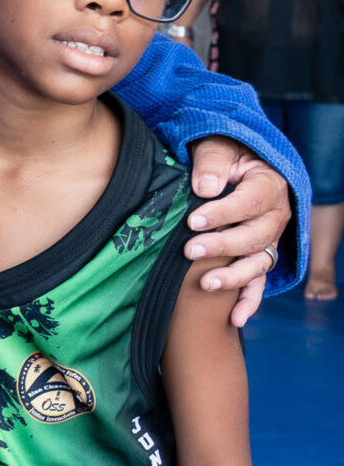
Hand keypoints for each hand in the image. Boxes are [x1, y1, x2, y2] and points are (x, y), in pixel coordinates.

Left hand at [186, 139, 292, 327]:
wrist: (231, 167)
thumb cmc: (222, 156)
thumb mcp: (218, 147)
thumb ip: (212, 163)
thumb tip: (205, 188)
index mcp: (269, 185)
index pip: (250, 202)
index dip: (222, 213)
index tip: (193, 221)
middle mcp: (275, 216)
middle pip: (255, 237)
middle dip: (223, 246)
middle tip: (190, 250)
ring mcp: (268, 240)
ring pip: (258, 263)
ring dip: (234, 277)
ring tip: (206, 284)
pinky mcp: (258, 257)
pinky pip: (259, 282)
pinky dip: (249, 301)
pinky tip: (235, 318)